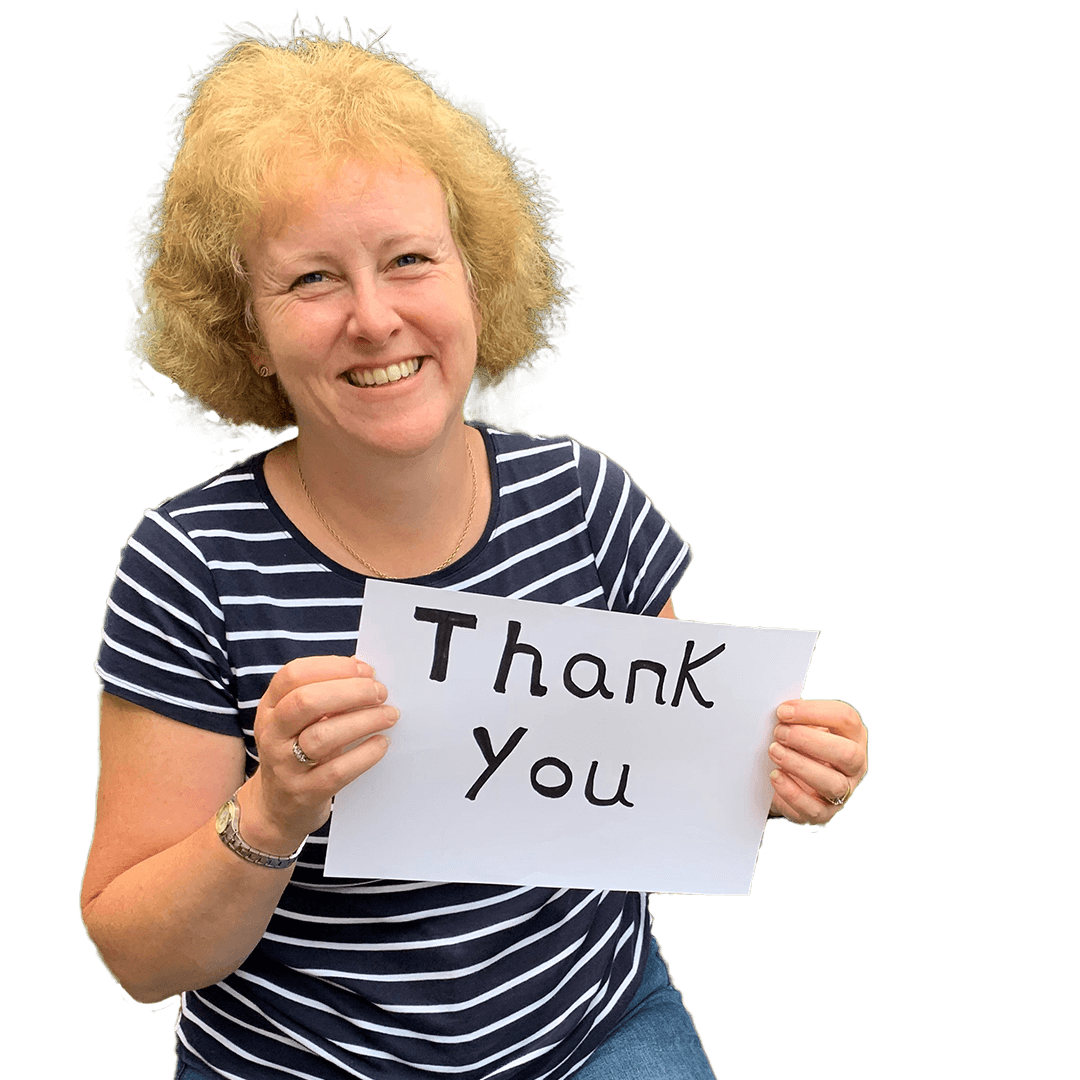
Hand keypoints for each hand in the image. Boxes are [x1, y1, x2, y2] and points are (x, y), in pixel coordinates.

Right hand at [242, 656, 398, 851]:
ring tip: (389, 715)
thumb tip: (365, 671)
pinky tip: (381, 743)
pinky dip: (365, 754)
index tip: (365, 671)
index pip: (293, 675)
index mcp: (270, 707)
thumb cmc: (298, 751)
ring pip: (322, 736)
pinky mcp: (304, 793)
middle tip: (380, 692)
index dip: (333, 667)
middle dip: (351, 691)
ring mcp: (284, 766)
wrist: (277, 807)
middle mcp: (272, 734)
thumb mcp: (301, 720)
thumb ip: (327, 693)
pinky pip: (337, 771)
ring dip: (363, 720)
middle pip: (306, 701)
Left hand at [767, 698, 866, 826]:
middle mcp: (855, 764)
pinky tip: (775, 776)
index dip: (813, 712)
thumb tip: (783, 712)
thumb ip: (797, 718)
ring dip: (799, 765)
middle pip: (846, 753)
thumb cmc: (800, 745)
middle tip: (780, 733)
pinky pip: (814, 809)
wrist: (792, 780)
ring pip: (833, 783)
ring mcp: (844, 791)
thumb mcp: (803, 726)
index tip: (783, 712)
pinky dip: (791, 792)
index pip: (845, 718)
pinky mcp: (825, 813)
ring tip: (775, 752)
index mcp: (853, 735)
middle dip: (808, 740)